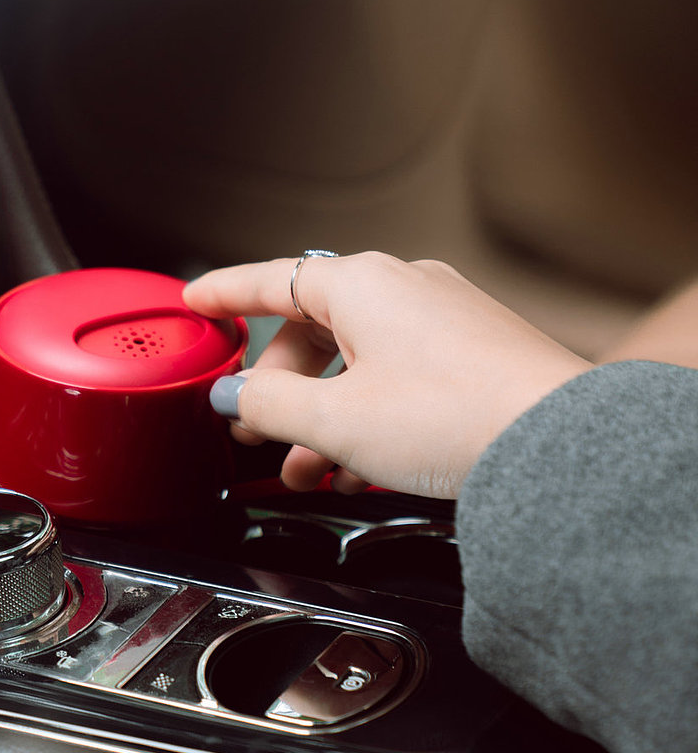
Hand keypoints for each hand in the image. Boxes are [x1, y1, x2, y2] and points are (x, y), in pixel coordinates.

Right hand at [183, 252, 590, 499]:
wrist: (557, 444)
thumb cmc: (455, 419)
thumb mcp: (335, 421)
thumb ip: (269, 404)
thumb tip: (236, 395)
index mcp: (360, 283)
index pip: (270, 280)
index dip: (224, 295)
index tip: (196, 302)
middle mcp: (403, 285)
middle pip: (315, 329)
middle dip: (284, 390)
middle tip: (264, 436)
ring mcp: (445, 314)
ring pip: (359, 358)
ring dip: (328, 414)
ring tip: (317, 472)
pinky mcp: (476, 348)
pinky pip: (402, 372)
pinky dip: (372, 413)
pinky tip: (369, 469)